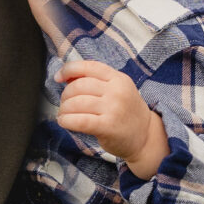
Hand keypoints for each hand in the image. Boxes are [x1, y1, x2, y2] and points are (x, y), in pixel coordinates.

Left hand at [57, 60, 170, 175]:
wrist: (145, 137)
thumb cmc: (127, 113)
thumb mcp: (118, 90)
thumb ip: (97, 81)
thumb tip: (66, 76)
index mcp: (118, 78)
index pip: (88, 66)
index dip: (68, 70)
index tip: (58, 77)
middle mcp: (116, 91)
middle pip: (79, 85)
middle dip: (65, 95)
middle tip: (65, 104)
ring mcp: (113, 108)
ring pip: (77, 103)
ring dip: (64, 109)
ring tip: (64, 114)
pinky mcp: (108, 126)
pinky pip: (79, 121)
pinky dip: (67, 121)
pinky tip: (65, 122)